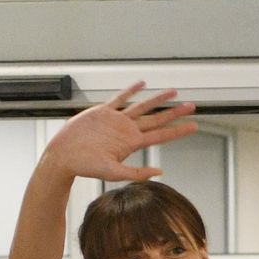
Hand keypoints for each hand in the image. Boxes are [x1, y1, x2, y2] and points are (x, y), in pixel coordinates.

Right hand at [41, 83, 200, 183]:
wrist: (65, 155)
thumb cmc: (87, 166)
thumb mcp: (114, 172)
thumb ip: (137, 173)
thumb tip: (160, 173)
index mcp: (132, 143)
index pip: (161, 135)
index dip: (178, 130)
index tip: (194, 126)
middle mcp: (128, 130)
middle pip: (157, 119)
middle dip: (175, 113)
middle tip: (192, 106)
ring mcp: (116, 120)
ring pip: (142, 106)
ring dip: (158, 100)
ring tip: (174, 92)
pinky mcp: (103, 112)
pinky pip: (120, 98)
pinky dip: (130, 91)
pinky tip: (141, 84)